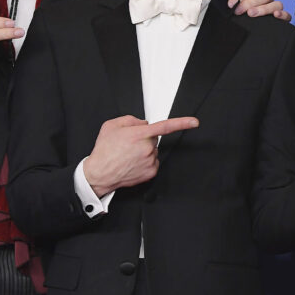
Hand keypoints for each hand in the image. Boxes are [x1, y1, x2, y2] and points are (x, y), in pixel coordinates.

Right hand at [83, 115, 198, 195]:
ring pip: (153, 150)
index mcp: (139, 135)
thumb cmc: (104, 151)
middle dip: (145, 138)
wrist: (99, 173)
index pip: (166, 126)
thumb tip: (142, 124)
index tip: (194, 122)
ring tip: (127, 155)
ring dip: (144, 150)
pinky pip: (153, 161)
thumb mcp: (112, 126)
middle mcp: (147, 148)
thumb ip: (131, 120)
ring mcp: (150, 161)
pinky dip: (145, 161)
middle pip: (153, 138)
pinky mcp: (150, 172)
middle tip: (128, 144)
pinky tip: (132, 163)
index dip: (182, 123)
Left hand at [226, 0, 290, 20]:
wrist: (235, 18)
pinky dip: (283, 15)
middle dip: (250, 3)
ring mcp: (274, 6)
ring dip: (264, 9)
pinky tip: (275, 15)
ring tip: (250, 14)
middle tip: (238, 11)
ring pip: (276, 4)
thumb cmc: (234, 5)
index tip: (231, 4)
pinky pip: (287, 15)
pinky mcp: (280, 17)